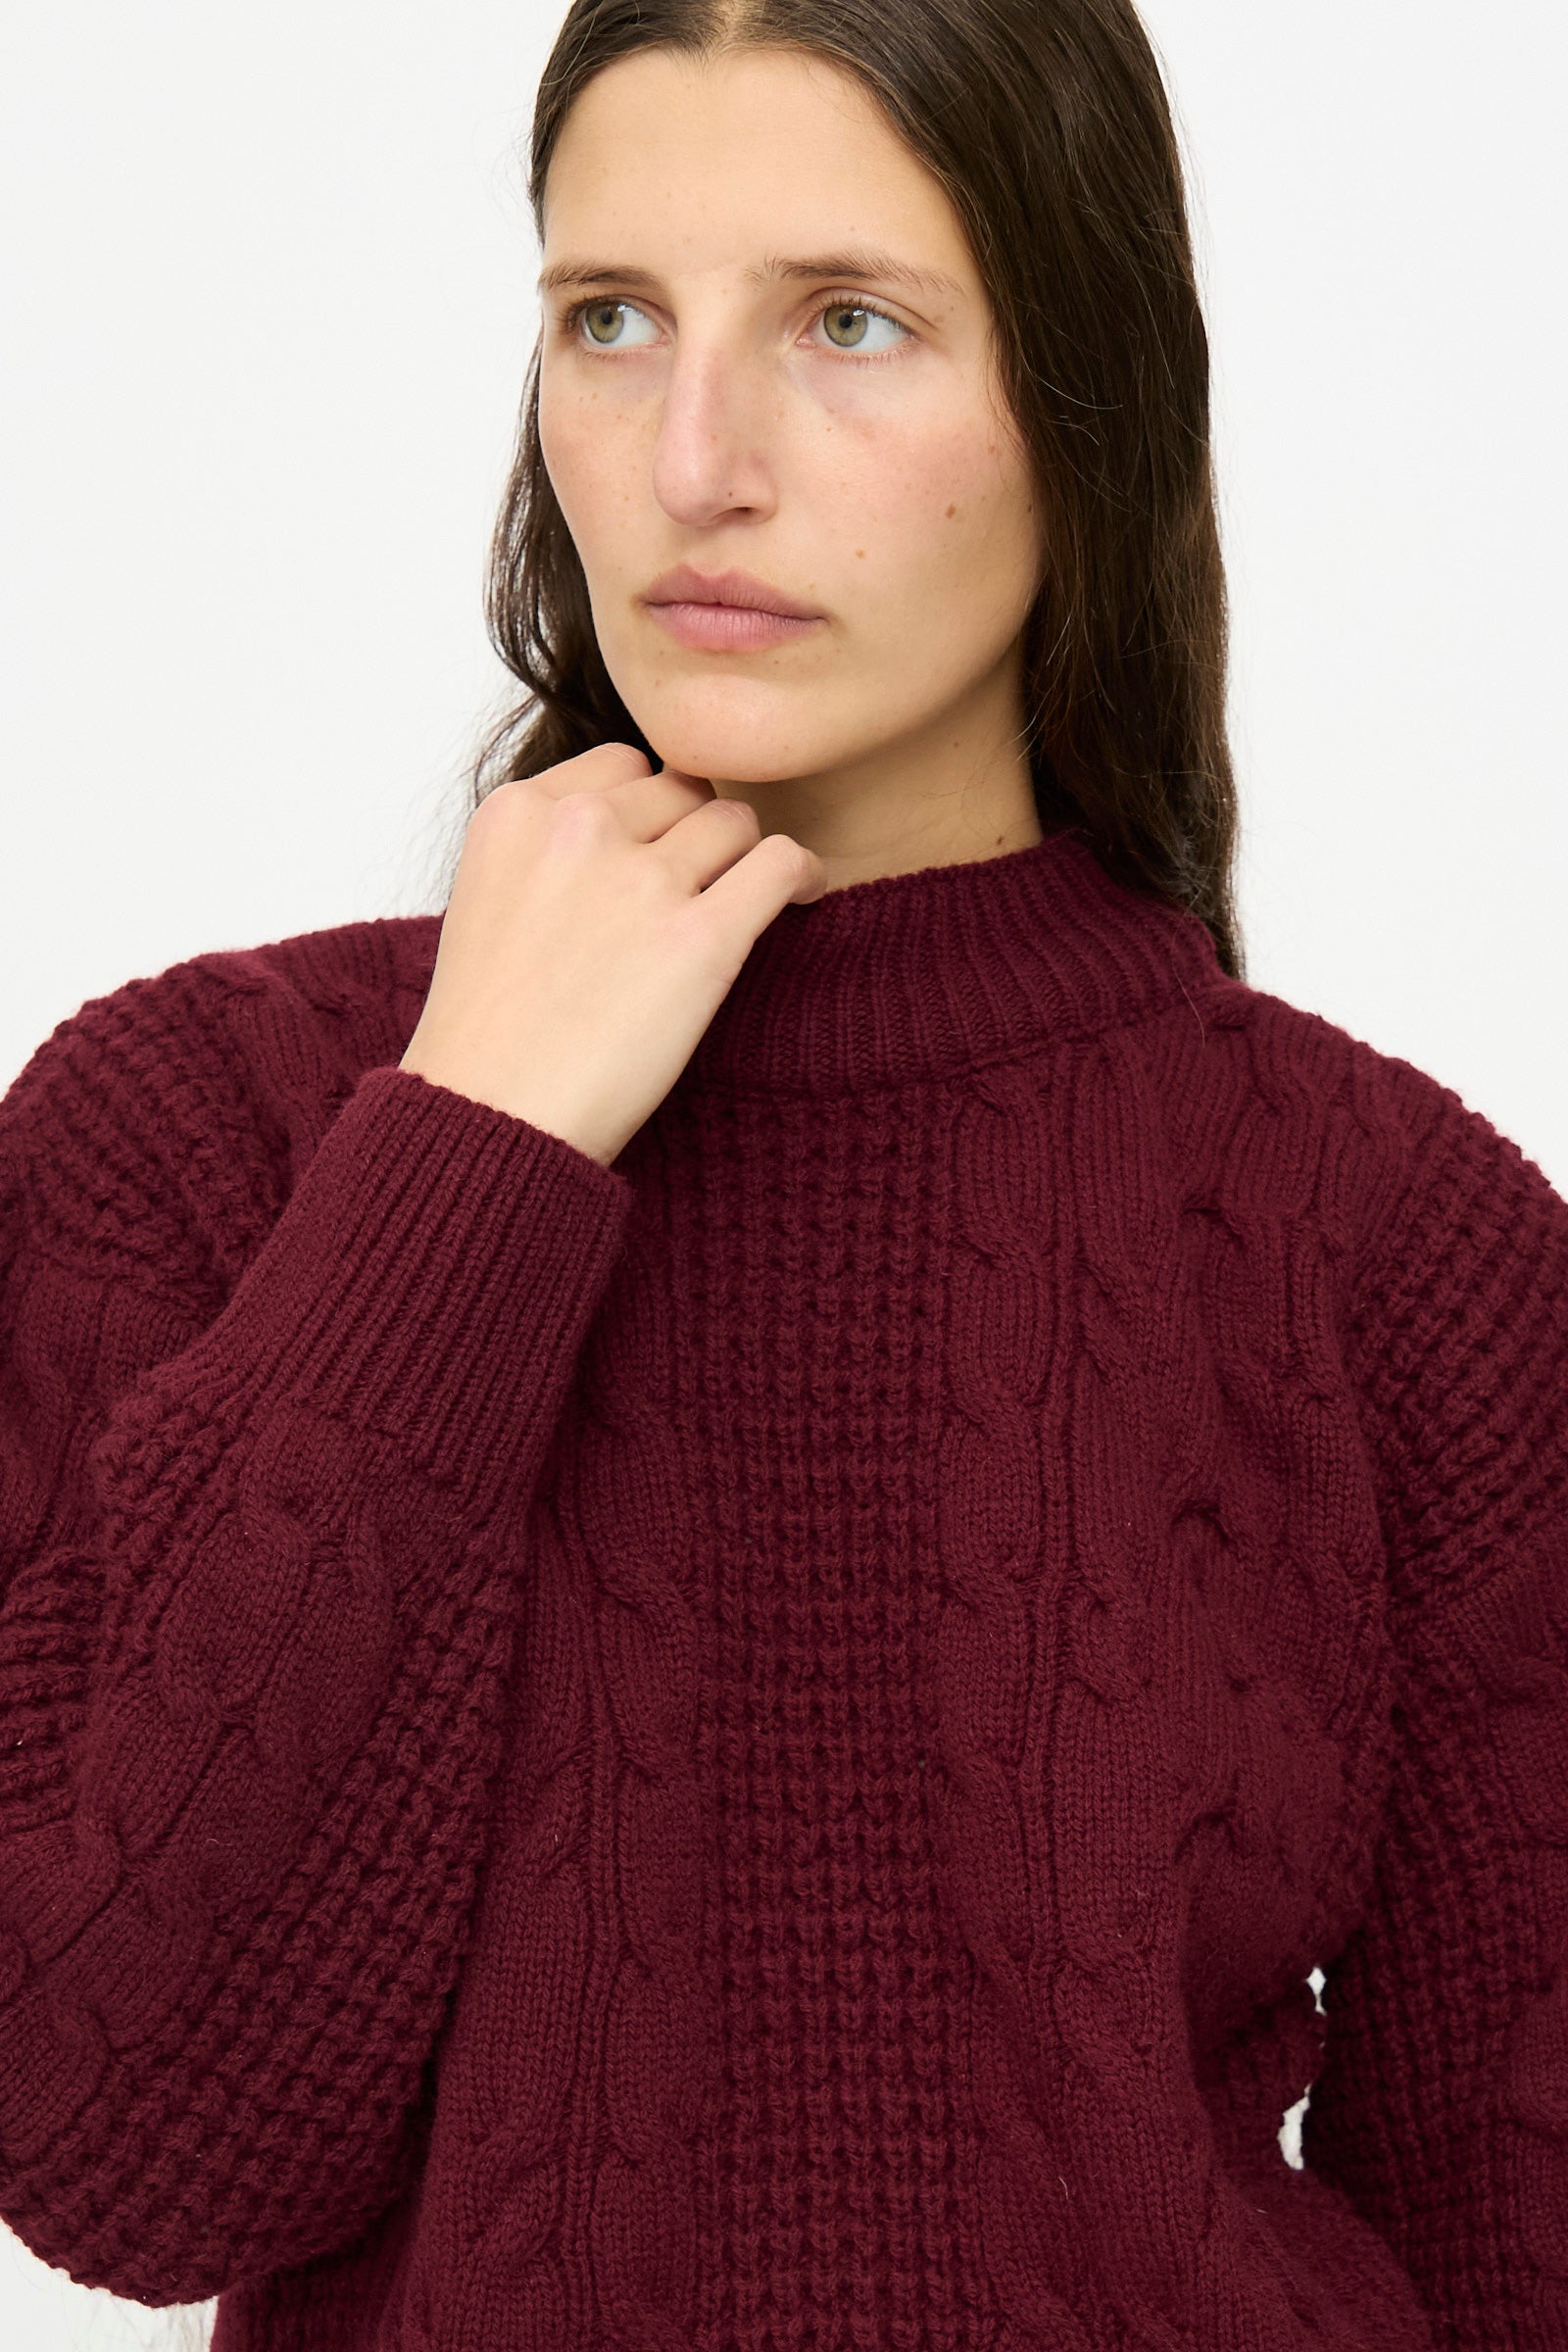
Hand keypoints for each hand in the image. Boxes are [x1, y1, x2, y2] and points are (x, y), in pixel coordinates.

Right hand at [398, 743, 827, 1166]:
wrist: (492, 1116)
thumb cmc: (486, 1038)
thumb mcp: (487, 906)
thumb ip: (547, 856)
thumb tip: (625, 845)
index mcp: (517, 812)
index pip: (621, 766)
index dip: (648, 810)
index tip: (654, 853)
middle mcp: (579, 828)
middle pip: (683, 790)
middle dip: (694, 834)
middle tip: (697, 890)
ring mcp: (642, 880)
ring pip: (734, 821)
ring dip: (744, 857)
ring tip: (751, 896)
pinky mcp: (702, 937)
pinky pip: (781, 864)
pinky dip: (801, 875)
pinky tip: (804, 894)